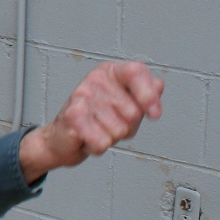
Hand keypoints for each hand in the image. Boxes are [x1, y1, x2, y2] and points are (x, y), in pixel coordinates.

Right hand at [19, 61, 163, 183]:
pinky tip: (87, 138)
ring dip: (111, 138)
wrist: (60, 139)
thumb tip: (159, 84)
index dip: (149, 95)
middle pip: (133, 111)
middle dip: (128, 127)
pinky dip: (97, 147)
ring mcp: (82, 96)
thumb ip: (144, 95)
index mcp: (110, 72)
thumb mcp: (124, 105)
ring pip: (119, 130)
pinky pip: (103, 142)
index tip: (154, 115)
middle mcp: (95, 80)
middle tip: (109, 123)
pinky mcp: (73, 116)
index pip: (136, 72)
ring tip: (96, 130)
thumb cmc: (94, 120)